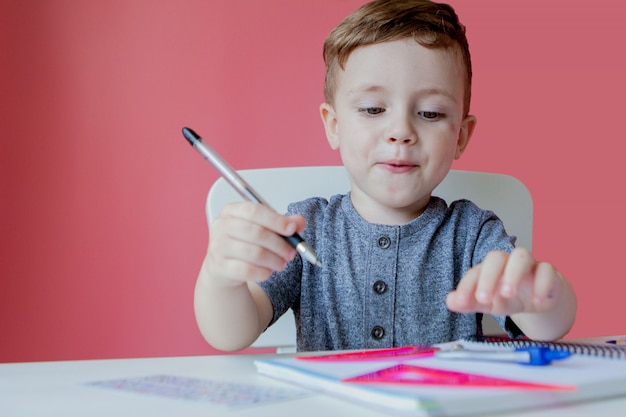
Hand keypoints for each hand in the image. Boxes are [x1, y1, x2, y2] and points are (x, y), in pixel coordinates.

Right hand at [204, 201, 305, 285]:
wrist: (224, 266)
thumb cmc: (244, 242)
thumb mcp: (263, 228)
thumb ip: (283, 223)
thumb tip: (299, 222)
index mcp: (232, 211)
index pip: (255, 211)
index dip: (276, 220)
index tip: (292, 229)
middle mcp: (221, 226)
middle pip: (256, 233)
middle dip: (279, 244)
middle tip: (292, 252)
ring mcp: (218, 247)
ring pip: (254, 253)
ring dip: (274, 260)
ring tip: (282, 263)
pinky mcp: (220, 267)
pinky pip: (247, 270)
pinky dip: (263, 272)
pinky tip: (268, 271)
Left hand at [446, 247, 564, 315]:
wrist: (540, 299)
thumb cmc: (509, 297)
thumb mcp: (489, 303)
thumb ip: (469, 302)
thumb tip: (450, 301)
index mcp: (489, 269)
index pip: (475, 272)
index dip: (467, 286)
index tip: (461, 302)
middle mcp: (507, 262)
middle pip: (496, 257)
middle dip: (488, 277)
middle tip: (484, 299)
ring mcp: (529, 265)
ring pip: (522, 256)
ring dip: (513, 274)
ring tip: (507, 294)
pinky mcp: (548, 272)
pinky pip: (547, 270)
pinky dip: (542, 285)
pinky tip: (537, 302)